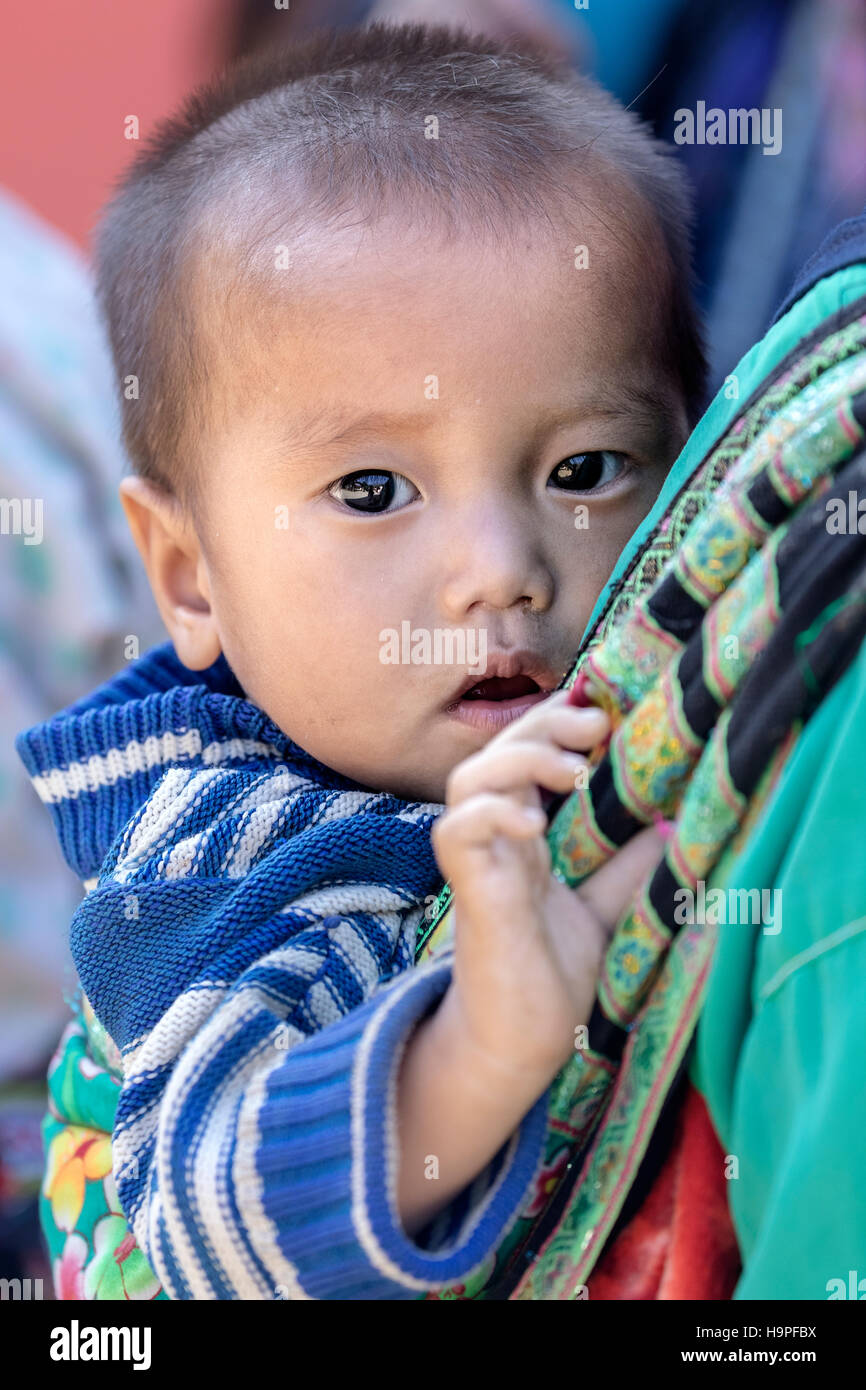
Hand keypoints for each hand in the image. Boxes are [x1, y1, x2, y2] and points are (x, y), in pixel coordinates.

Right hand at [431, 690, 663, 1080]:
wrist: (521, 1043)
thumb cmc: (553, 977)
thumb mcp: (605, 909)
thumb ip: (628, 866)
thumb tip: (673, 822)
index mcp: (524, 836)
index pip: (525, 755)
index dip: (555, 724)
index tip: (605, 716)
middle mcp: (496, 840)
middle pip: (495, 753)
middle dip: (541, 726)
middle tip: (593, 724)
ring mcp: (479, 863)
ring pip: (469, 780)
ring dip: (518, 760)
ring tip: (571, 770)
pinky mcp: (469, 892)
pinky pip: (458, 831)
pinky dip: (490, 813)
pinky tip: (533, 822)